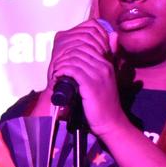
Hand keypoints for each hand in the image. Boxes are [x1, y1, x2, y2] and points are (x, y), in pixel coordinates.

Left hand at [47, 18, 126, 136]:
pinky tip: (58, 76)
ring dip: (61, 63)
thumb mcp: (103, 81)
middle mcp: (104, 66)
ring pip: (74, 59)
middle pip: (79, 50)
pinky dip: (62, 71)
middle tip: (55, 64)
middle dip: (64, 55)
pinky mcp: (91, 84)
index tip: (61, 58)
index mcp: (107, 63)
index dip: (70, 50)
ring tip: (55, 70)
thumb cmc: (103, 103)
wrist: (110, 121)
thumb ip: (97, 69)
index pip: (87, 45)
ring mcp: (98, 75)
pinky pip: (73, 70)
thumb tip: (95, 53)